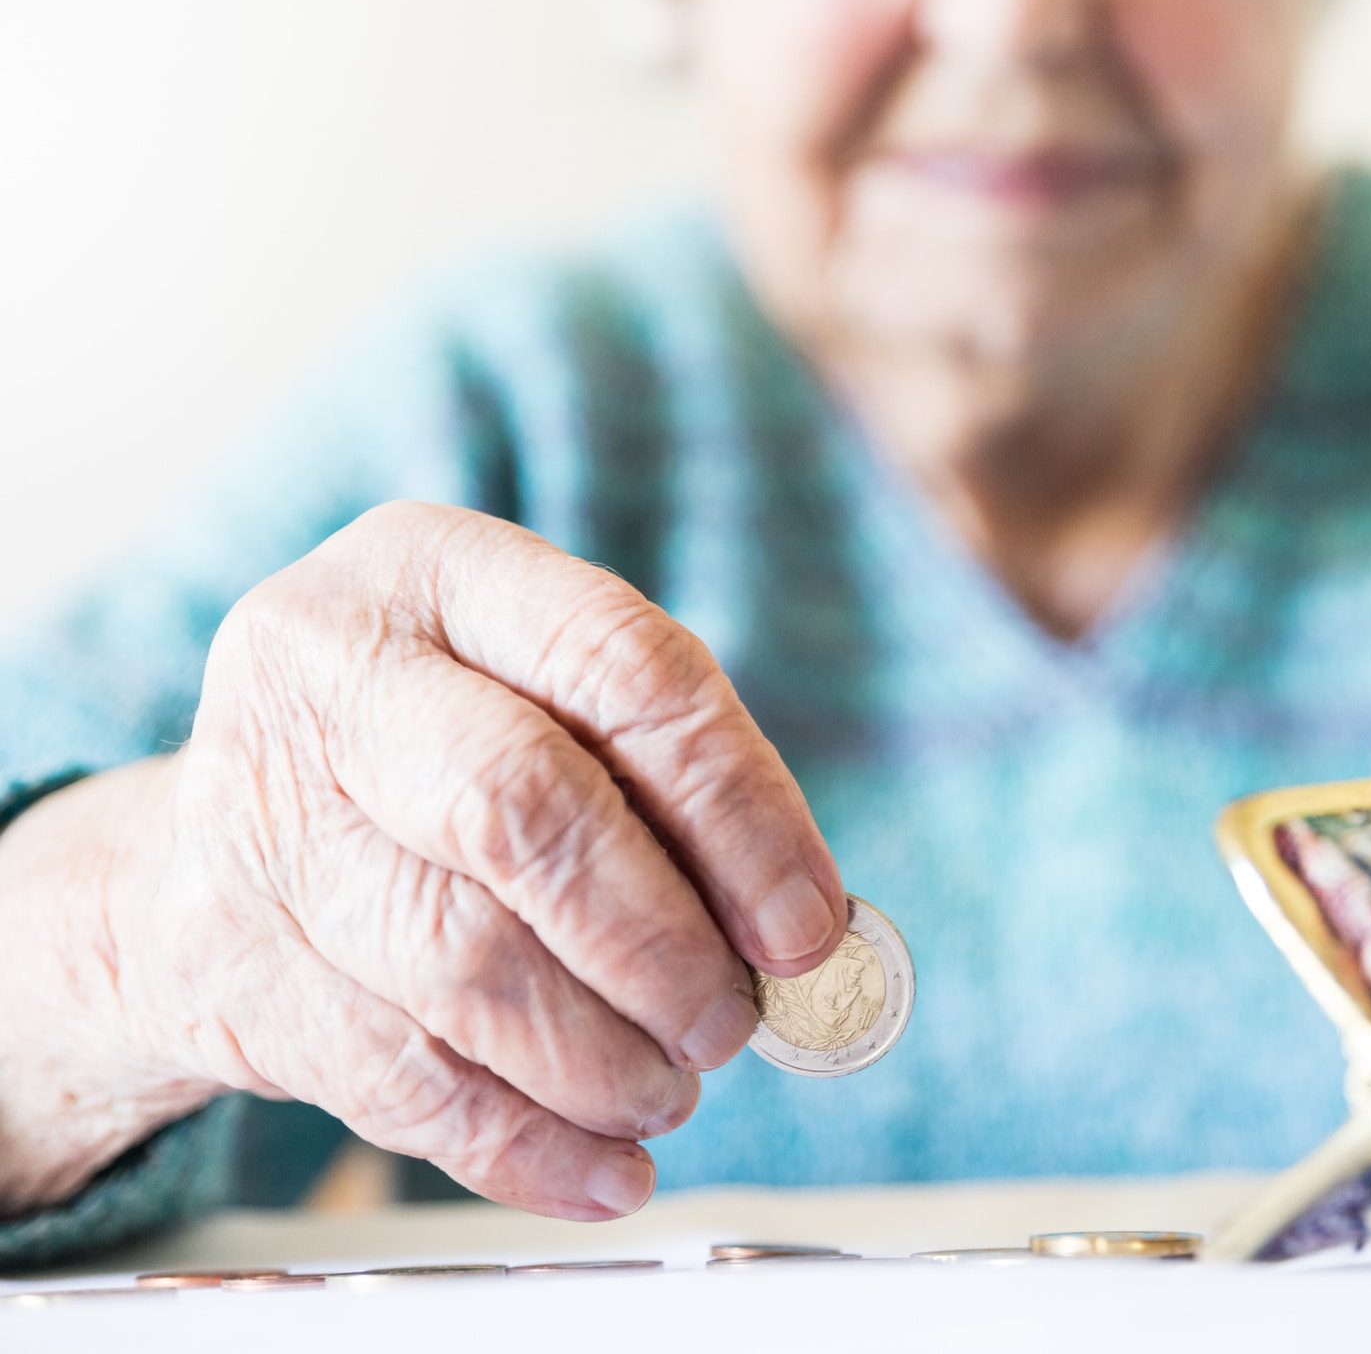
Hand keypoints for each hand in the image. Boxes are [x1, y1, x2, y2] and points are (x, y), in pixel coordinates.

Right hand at [0, 502, 844, 1217]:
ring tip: (670, 1088)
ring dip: (604, 1058)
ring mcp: (258, 818)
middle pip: (527, 813)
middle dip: (663, 943)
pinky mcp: (227, 963)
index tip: (809, 923)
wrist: (194, 850)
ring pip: (466, 963)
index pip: (624, 666)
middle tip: (733, 1019)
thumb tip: (799, 928)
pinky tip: (606, 1167)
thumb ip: (662, 780)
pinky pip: (402, 1083)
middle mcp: (327, 671)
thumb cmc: (427, 760)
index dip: (741, 808)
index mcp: (434, 569)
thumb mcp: (535, 699)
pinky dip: (528, 1144)